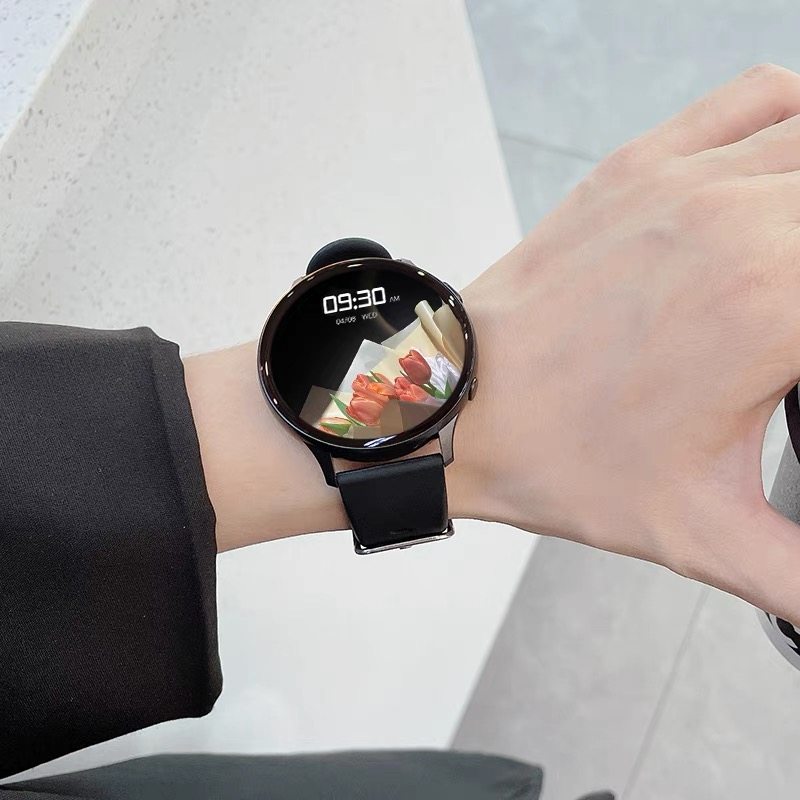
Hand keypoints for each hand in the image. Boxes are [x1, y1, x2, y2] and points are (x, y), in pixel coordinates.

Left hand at [454, 64, 799, 625]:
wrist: (456, 403)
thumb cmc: (555, 459)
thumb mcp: (700, 535)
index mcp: (774, 305)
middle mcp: (737, 221)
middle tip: (799, 333)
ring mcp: (685, 180)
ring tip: (796, 268)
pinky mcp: (640, 164)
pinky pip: (760, 97)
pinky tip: (788, 178)